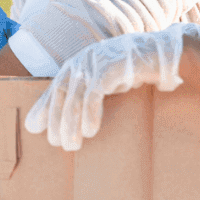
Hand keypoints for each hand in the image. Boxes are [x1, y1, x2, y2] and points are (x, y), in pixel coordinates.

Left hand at [24, 22, 199, 150]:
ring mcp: (99, 60)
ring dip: (71, 122)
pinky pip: (95, 92)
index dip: (45, 106)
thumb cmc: (136, 70)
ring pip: (76, 94)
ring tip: (71, 144)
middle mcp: (86, 58)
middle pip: (63, 91)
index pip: (57, 85)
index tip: (34, 128)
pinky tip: (90, 131)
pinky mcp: (114, 66)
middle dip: (57, 118)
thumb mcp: (108, 80)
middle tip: (56, 142)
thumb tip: (73, 117)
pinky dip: (90, 113)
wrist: (165, 54)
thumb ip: (89, 92)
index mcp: (81, 61)